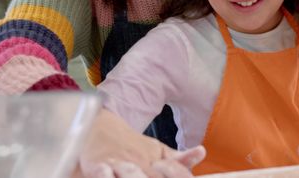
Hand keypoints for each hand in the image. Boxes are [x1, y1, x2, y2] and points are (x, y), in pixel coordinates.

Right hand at [76, 109, 205, 177]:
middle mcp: (138, 162)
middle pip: (154, 177)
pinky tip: (110, 176)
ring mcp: (117, 165)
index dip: (181, 175)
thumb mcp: (156, 150)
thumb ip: (178, 160)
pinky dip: (106, 176)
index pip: (173, 171)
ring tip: (141, 176)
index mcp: (155, 161)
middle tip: (160, 176)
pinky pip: (102, 174)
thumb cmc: (130, 145)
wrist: (98, 126)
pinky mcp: (96, 167)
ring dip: (136, 176)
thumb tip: (202, 152)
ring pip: (130, 174)